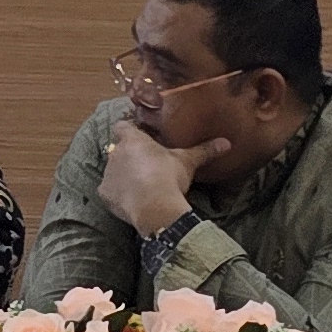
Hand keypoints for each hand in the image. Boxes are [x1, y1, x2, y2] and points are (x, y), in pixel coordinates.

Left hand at [98, 121, 223, 239]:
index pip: (122, 126)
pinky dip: (116, 195)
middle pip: (118, 149)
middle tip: (145, 164)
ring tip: (140, 185)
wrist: (154, 206)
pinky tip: (130, 200)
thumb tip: (227, 143)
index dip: (129, 130)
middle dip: (128, 155)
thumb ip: (204, 150)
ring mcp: (108, 174)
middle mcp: (115, 153)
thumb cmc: (169, 176)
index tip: (139, 136)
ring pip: (112, 170)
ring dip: (122, 175)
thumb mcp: (188, 161)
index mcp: (133, 140)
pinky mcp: (104, 194)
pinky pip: (108, 192)